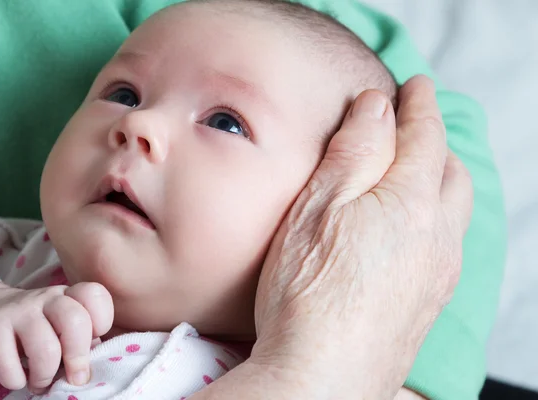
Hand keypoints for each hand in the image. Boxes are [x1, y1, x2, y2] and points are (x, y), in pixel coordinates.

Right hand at [0, 282, 113, 392]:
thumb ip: (82, 341)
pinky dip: (15, 379)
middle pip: (75, 321)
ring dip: (45, 374)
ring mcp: (20, 309)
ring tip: (41, 382)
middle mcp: (48, 297)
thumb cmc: (38, 330)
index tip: (93, 341)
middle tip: (74, 378)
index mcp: (70, 295)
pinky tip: (17, 379)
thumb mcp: (62, 328)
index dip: (101, 320)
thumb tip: (89, 369)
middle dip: (78, 358)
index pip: (94, 294)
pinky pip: (7, 360)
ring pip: (46, 346)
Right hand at [251, 76, 471, 398]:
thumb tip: (379, 105)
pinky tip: (416, 227)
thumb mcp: (318, 206)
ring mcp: (436, 274)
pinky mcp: (428, 303)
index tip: (415, 85)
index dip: (419, 105)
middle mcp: (437, 237)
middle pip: (450, 172)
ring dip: (441, 179)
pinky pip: (448, 244)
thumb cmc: (306, 291)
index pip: (425, 137)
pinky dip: (438, 216)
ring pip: (454, 210)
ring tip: (420, 169)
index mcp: (411, 203)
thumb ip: (355, 151)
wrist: (321, 379)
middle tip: (417, 123)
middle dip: (436, 141)